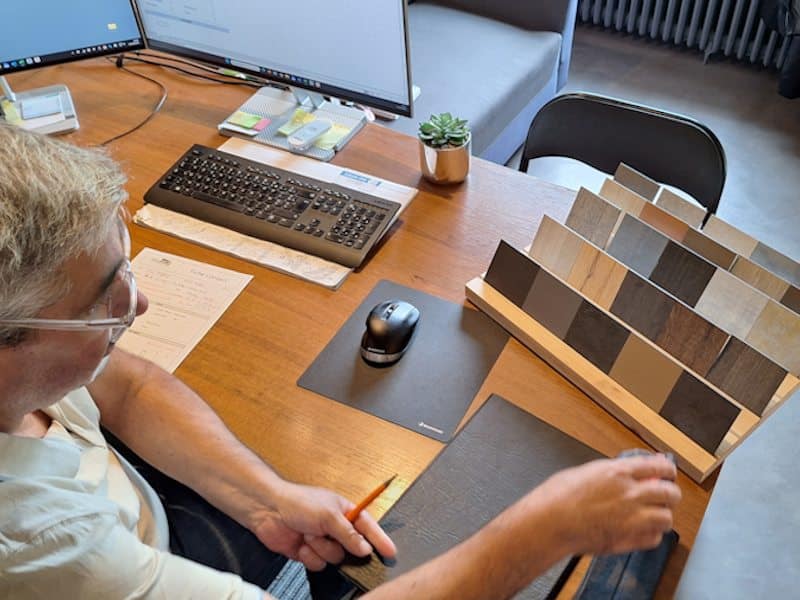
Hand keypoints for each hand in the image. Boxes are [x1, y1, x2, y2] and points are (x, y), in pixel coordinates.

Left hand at [249, 482, 396, 570]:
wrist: (268, 511)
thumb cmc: (298, 501)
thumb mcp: (328, 515)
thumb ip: (349, 533)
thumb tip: (365, 548)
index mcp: (345, 511)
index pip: (369, 526)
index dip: (380, 539)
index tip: (391, 551)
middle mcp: (336, 527)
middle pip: (352, 548)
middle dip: (340, 544)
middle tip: (330, 536)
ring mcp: (323, 541)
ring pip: (335, 558)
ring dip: (320, 548)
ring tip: (309, 535)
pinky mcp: (310, 553)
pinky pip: (319, 564)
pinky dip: (309, 556)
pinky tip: (301, 545)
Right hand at [537, 454, 680, 554]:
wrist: (549, 522)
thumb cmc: (558, 496)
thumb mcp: (586, 471)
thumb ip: (610, 472)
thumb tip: (625, 472)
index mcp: (619, 472)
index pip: (658, 467)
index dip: (668, 469)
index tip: (668, 472)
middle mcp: (630, 494)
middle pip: (670, 492)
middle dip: (670, 493)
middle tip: (666, 494)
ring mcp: (631, 518)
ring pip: (666, 518)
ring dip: (662, 516)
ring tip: (654, 515)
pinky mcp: (627, 539)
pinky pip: (653, 539)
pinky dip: (651, 535)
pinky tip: (642, 531)